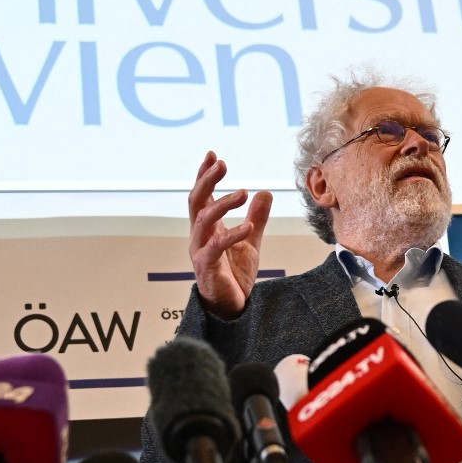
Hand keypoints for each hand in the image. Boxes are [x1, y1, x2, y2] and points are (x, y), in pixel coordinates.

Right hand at [188, 151, 272, 318]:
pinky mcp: (206, 268)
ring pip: (203, 220)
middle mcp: (200, 237)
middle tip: (221, 164)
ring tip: (242, 192)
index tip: (213, 155)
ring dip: (221, 204)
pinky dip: (231, 235)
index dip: (204, 175)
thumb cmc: (235, 276)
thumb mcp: (251, 242)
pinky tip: (247, 227)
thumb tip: (265, 193)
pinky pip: (214, 247)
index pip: (202, 195)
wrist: (232, 307)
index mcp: (208, 228)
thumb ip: (257, 218)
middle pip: (196, 201)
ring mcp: (200, 251)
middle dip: (206, 180)